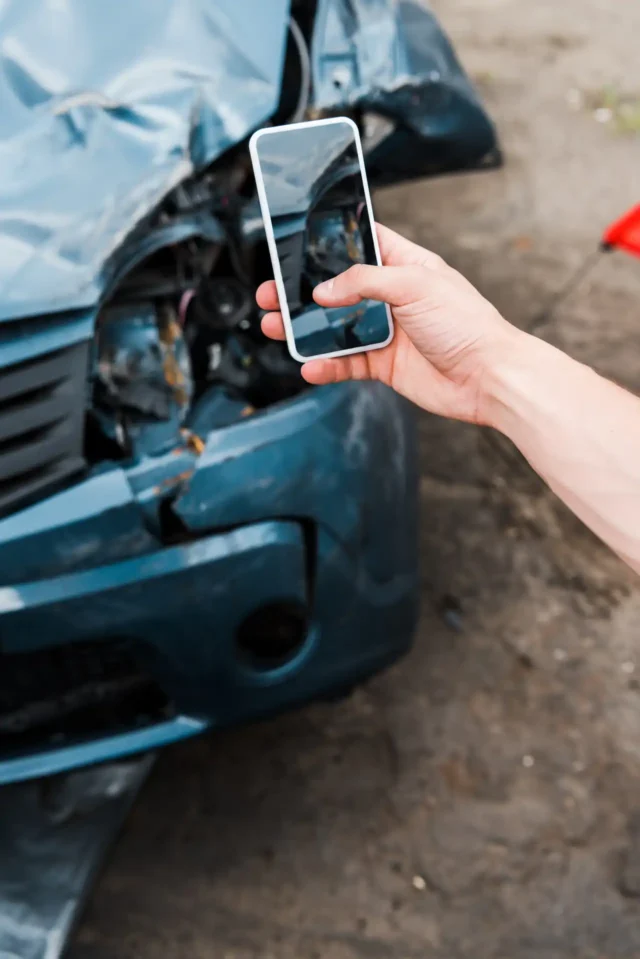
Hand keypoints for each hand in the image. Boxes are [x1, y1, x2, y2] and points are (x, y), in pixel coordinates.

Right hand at [256, 223, 522, 424]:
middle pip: (336, 288)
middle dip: (301, 291)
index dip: (331, 241)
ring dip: (303, 329)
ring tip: (273, 328)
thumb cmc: (466, 323)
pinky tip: (309, 366)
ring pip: (334, 327)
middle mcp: (392, 297)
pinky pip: (347, 363)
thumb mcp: (414, 285)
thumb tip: (323, 291)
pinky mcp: (385, 365)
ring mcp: (387, 331)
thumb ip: (364, 282)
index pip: (362, 242)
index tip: (296, 241)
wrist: (488, 377)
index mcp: (404, 265)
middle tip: (270, 293)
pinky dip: (326, 365)